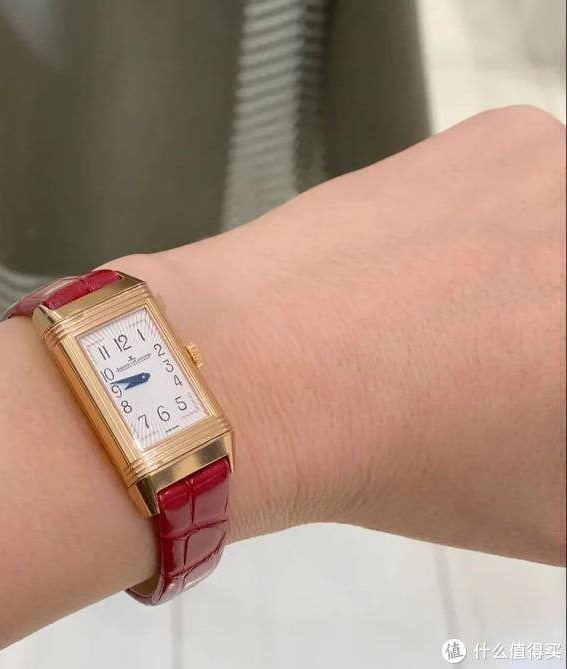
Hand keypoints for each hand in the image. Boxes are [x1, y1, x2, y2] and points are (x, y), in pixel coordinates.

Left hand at [116, 106, 565, 562]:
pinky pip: (544, 183)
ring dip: (556, 280)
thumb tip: (556, 411)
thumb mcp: (552, 509)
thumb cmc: (394, 454)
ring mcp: (564, 162)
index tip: (544, 390)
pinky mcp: (497, 134)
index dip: (559, 384)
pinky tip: (454, 268)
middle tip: (526, 361)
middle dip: (556, 339)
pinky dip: (524, 225)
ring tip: (483, 324)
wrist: (256, 366)